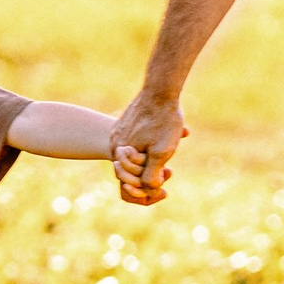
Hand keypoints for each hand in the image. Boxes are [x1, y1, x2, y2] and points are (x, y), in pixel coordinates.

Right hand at [112, 91, 186, 206]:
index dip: (146, 193)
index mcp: (120, 154)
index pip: (127, 188)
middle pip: (129, 175)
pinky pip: (133, 147)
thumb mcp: (161, 152)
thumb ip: (152, 175)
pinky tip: (164, 143)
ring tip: (168, 159)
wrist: (160, 90)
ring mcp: (118, 135)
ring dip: (150, 164)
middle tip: (169, 172)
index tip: (164, 190)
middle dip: (149, 178)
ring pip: (133, 160)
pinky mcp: (124, 126)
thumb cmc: (162, 121)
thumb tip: (148, 190)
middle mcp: (114, 145)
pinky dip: (147, 151)